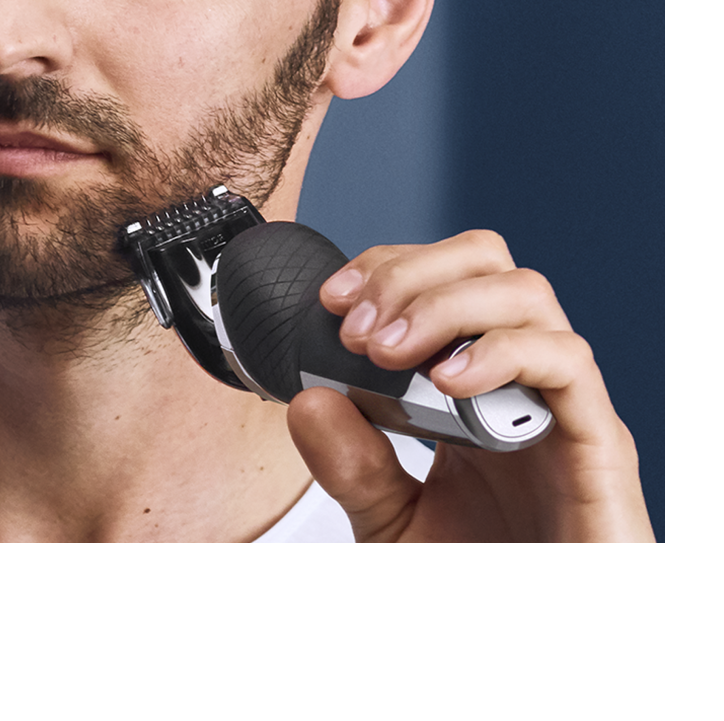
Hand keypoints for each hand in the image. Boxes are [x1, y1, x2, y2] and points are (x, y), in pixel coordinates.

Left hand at [285, 230, 654, 541]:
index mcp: (476, 384)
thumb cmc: (477, 577)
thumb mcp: (390, 520)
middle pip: (486, 263)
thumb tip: (310, 398)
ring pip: (524, 295)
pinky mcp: (599, 441)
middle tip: (358, 328)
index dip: (388, 269)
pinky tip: (448, 383)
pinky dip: (500, 353)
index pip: (444, 278)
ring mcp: (562, 405)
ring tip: (388, 352)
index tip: (334, 300)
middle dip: (411, 273)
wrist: (533, 646)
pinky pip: (565, 362)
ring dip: (443, 305)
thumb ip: (351, 465)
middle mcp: (521, 380)